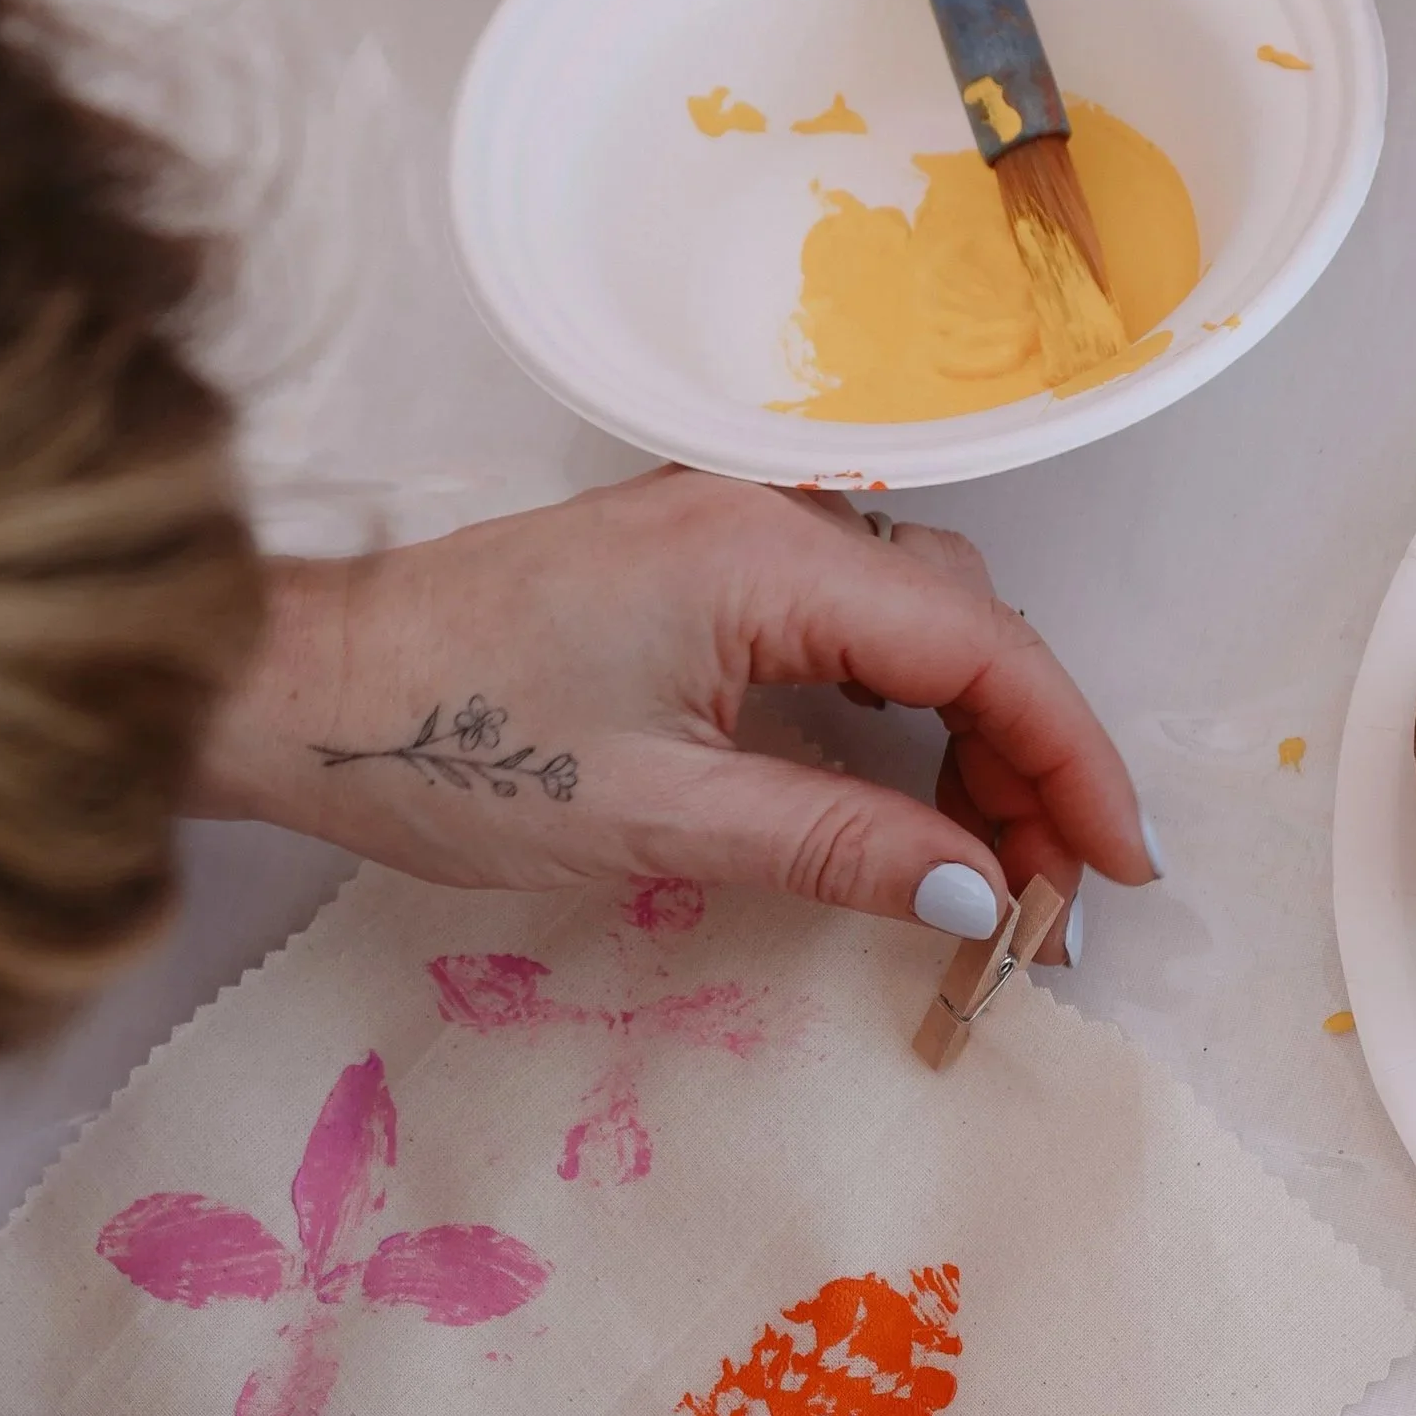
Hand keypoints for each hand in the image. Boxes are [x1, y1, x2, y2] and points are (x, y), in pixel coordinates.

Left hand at [196, 471, 1157, 950]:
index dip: (1071, 760)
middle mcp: (769, 517)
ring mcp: (731, 533)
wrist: (304, 690)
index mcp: (770, 557)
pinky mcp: (696, 567)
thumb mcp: (661, 821)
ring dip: (977, 738)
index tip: (1111, 870)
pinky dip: (907, 709)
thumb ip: (840, 847)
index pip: (983, 648)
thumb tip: (981, 891)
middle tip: (1056, 898)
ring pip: (917, 622)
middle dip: (1035, 759)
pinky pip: (851, 624)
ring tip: (998, 864)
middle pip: (968, 626)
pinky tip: (917, 793)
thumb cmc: (451, 745)